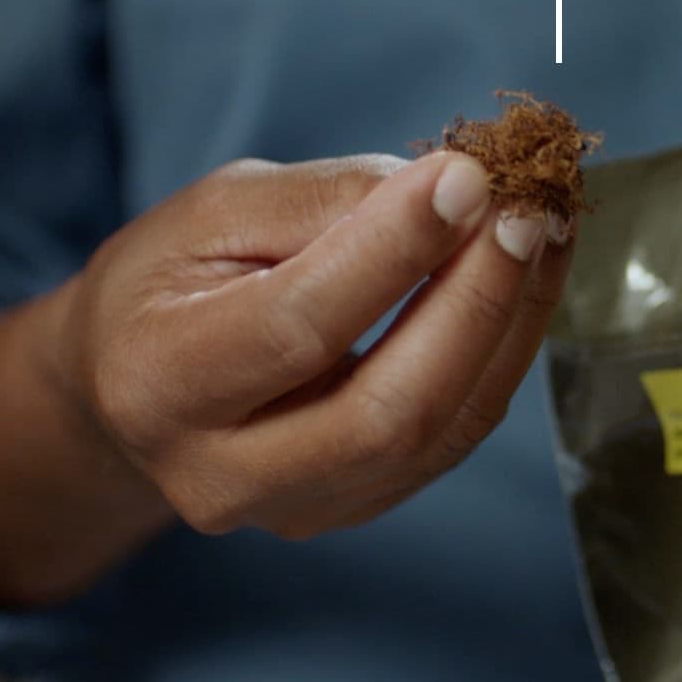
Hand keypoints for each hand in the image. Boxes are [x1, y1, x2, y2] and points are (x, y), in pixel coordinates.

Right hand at [55, 151, 565, 539]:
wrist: (136, 382)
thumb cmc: (171, 280)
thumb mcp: (216, 211)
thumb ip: (326, 202)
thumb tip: (454, 190)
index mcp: (161, 382)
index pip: (301, 324)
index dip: (396, 249)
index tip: (470, 173)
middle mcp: (225, 473)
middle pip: (389, 409)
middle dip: (476, 300)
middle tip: (527, 210)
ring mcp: (298, 508)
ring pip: (441, 432)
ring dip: (512, 322)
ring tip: (545, 230)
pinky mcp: (359, 507)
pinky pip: (456, 437)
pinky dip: (505, 352)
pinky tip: (528, 280)